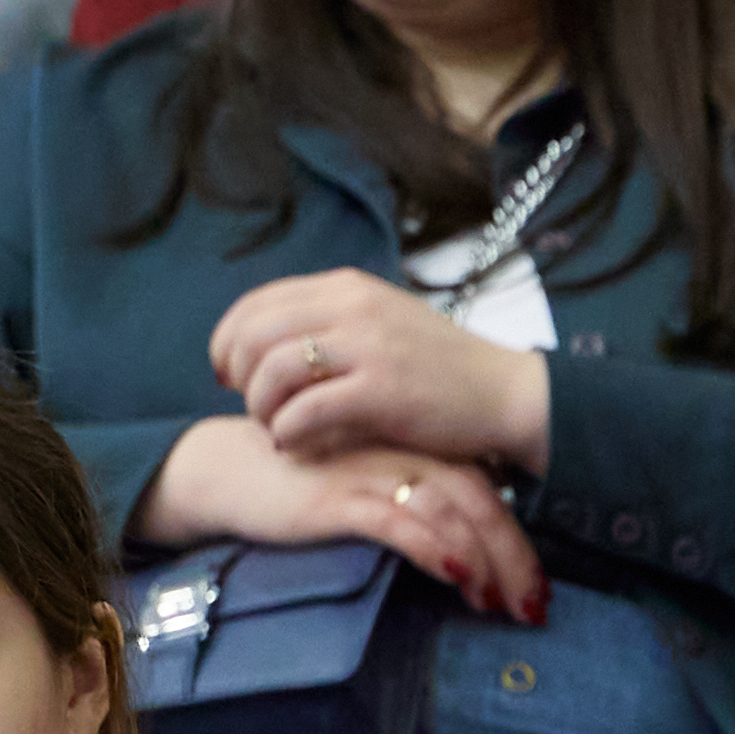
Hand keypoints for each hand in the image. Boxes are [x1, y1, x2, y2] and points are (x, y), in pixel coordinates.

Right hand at [136, 417, 546, 620]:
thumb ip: (417, 507)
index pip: (485, 489)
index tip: (538, 590)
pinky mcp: (337, 497)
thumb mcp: (373, 490)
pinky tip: (458, 578)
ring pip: (447, 513)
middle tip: (535, 607)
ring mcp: (369, 472)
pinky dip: (434, 549)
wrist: (229, 469)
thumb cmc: (307, 485)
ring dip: (483, 561)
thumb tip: (471, 555)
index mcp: (414, 449)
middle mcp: (400, 453)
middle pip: (478, 501)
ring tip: (503, 606)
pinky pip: (397, 521)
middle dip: (513, 558)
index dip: (517, 540)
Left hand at [213, 267, 549, 473]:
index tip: (227, 372)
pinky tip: (294, 446)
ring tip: (273, 428)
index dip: (228, 339)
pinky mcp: (381, 392)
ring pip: (271, 370)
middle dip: (237, 375)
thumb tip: (272, 343)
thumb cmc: (444, 370)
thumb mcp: (385, 323)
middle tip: (248, 406)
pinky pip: (304, 410)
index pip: (258, 302)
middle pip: (254, 334)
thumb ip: (333, 324)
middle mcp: (352, 307)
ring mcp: (367, 347)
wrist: (507, 395)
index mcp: (348, 288)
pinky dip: (286, 432)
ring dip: (259, 407)